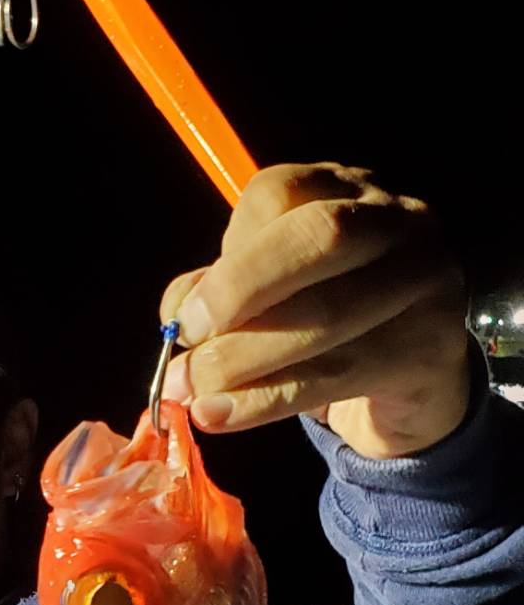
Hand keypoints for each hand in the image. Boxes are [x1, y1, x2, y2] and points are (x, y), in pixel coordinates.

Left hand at [161, 163, 469, 457]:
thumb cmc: (335, 329)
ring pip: (326, 314)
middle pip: (317, 237)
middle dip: (238, 290)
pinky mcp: (428, 349)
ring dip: (242, 358)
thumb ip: (224, 292)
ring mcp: (424, 282)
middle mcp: (399, 222)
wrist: (416, 389)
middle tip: (186, 338)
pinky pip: (335, 375)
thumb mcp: (278, 297)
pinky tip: (219, 414)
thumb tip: (177, 313)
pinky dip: (266, 400)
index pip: (279, 195)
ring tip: (189, 389)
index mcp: (349, 190)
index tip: (188, 310)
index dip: (228, 250)